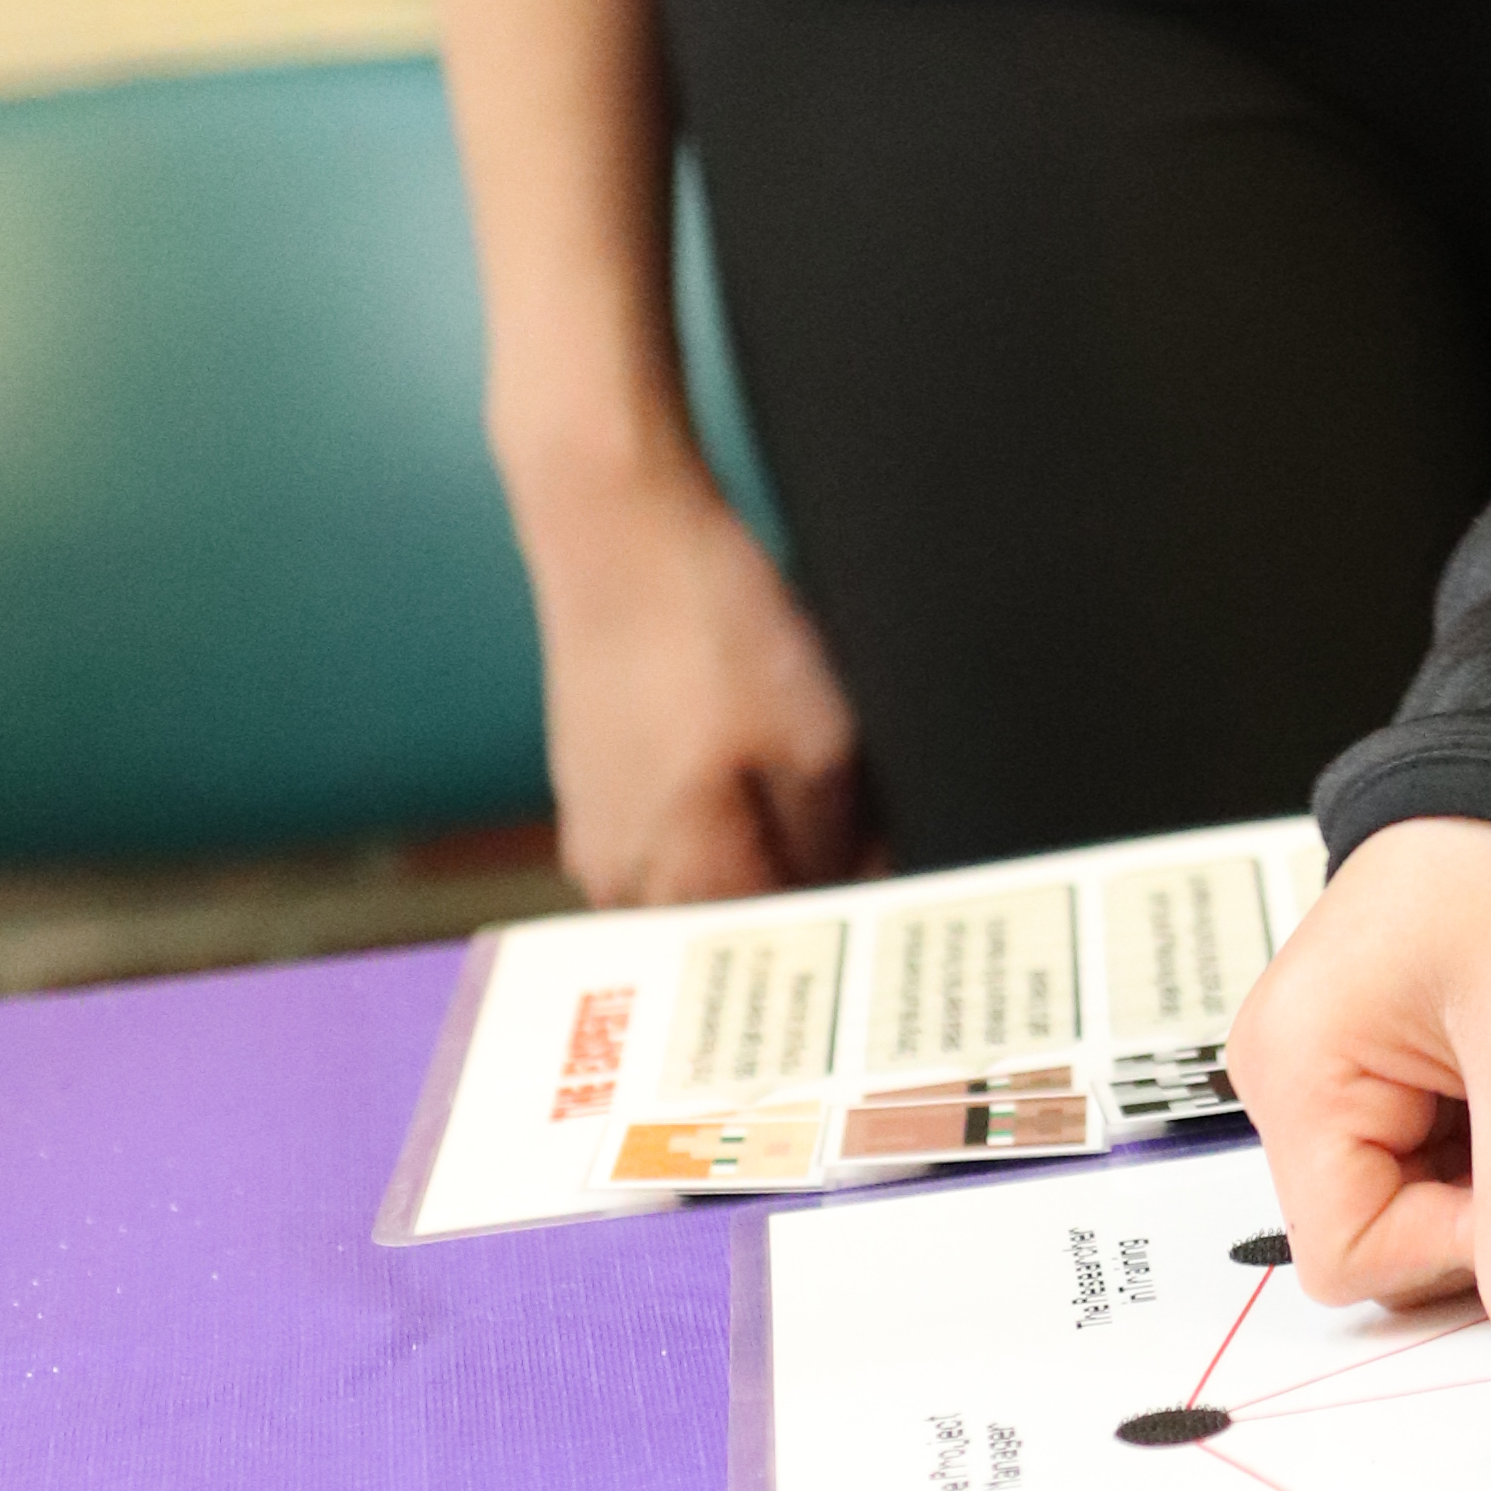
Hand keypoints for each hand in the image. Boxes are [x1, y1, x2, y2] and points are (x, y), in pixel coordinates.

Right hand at [524, 451, 867, 904]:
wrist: (614, 528)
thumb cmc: (705, 627)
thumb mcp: (818, 739)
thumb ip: (843, 841)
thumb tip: (871, 897)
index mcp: (679, 888)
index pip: (783, 962)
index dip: (849, 940)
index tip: (899, 918)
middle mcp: (619, 886)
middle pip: (734, 932)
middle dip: (802, 907)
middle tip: (872, 863)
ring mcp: (595, 837)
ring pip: (702, 882)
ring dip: (760, 861)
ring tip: (821, 812)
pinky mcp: (591, 789)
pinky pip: (670, 835)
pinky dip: (717, 818)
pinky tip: (750, 766)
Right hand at [1226, 818, 1490, 1307]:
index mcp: (1296, 1070)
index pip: (1346, 1252)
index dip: (1447, 1249)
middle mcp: (1284, 1084)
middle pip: (1367, 1237)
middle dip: (1464, 1214)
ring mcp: (1319, 1082)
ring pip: (1398, 1207)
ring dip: (1474, 1182)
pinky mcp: (1359, 1078)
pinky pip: (1411, 1165)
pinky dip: (1473, 1152)